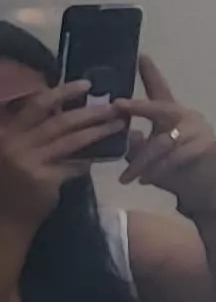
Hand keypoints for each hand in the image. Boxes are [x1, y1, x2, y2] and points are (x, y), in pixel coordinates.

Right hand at [1, 80, 121, 233]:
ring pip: (72, 141)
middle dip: (90, 111)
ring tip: (119, 124)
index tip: (87, 83)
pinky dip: (89, 159)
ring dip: (98, 131)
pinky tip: (105, 154)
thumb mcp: (16, 150)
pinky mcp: (43, 179)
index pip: (37, 105)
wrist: (7, 218)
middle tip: (114, 105)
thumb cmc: (13, 181)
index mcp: (8, 133)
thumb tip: (64, 107)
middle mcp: (14, 144)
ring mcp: (28, 162)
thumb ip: (34, 131)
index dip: (62, 92)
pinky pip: (74, 164)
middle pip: (59, 121)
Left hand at [119, 55, 215, 215]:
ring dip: (141, 162)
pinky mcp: (206, 145)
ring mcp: (198, 129)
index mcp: (171, 115)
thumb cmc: (172, 169)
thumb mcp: (147, 156)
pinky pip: (175, 156)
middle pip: (160, 107)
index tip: (141, 55)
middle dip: (138, 107)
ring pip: (162, 142)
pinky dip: (158, 169)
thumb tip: (118, 129)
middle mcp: (186, 116)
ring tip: (126, 178)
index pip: (160, 90)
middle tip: (117, 106)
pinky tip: (147, 180)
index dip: (150, 73)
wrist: (200, 189)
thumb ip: (134, 143)